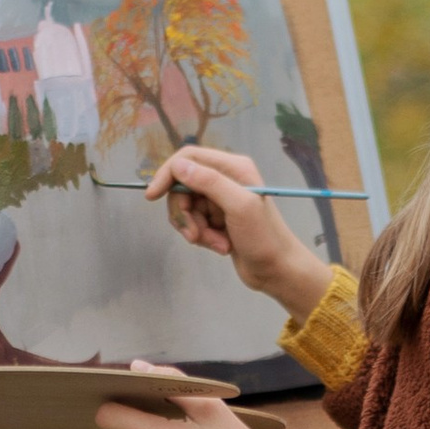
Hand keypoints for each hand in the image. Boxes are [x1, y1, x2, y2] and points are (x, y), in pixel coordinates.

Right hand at [143, 146, 332, 318]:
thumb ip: (209, 182)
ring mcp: (220, 200)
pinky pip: (194, 223)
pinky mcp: (217, 220)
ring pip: (186, 208)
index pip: (188, 158)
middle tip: (194, 235)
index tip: (152, 196)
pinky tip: (221, 247)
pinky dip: (203, 236)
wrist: (277, 270)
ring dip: (195, 229)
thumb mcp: (238, 206)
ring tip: (216, 243)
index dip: (167, 174)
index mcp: (233, 167)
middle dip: (184, 213)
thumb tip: (178, 166)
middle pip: (182, 186)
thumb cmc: (264, 237)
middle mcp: (225, 179)